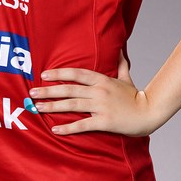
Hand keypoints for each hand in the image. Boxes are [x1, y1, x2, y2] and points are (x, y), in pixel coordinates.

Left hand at [30, 57, 155, 136]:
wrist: (149, 112)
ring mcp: (101, 106)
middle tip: (32, 93)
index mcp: (102, 80)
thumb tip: (120, 50)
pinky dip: (68, 127)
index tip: (44, 75)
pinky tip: (55, 129)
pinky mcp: (104, 122)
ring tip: (37, 108)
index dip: (59, 73)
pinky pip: (83, 125)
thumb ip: (120, 65)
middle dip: (49, 91)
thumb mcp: (126, 78)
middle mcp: (99, 91)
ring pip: (72, 105)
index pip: (76, 74)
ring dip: (53, 107)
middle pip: (69, 90)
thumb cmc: (135, 97)